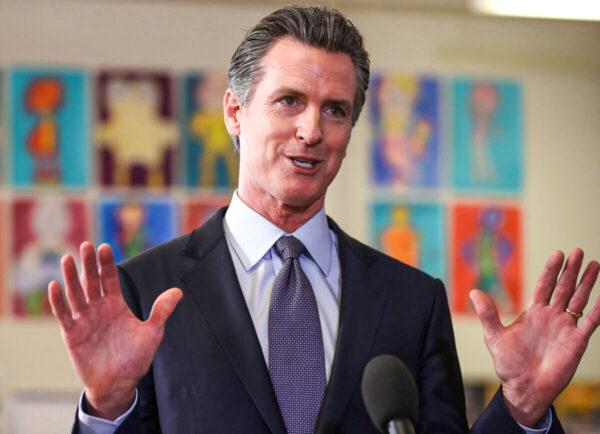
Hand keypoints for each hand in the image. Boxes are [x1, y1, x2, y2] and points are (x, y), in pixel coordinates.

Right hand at [48, 242, 182, 419]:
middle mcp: (99, 308)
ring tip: (68, 258)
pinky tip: (55, 286)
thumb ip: (161, 311)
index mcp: (116, 305)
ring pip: (76, 294)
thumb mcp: (152, 333)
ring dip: (71, 277)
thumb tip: (178, 292)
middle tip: (86, 245)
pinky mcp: (72, 334)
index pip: (110, 279)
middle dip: (89, 264)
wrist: (118, 384)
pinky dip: (58, 301)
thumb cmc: (135, 358)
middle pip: (92, 281)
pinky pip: (64, 314)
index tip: (105, 247)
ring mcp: (84, 320)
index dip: (107, 264)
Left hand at [470, 248, 599, 426]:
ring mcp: (565, 327)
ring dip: (586, 283)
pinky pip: (590, 323)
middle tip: (578, 251)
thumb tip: (474, 292)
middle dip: (571, 270)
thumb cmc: (508, 363)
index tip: (558, 253)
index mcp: (533, 312)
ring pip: (578, 300)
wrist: (524, 388)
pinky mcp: (577, 342)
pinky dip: (597, 311)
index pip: (545, 285)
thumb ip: (488, 314)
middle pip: (563, 288)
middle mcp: (551, 316)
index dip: (551, 270)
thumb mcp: (494, 336)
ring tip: (595, 264)